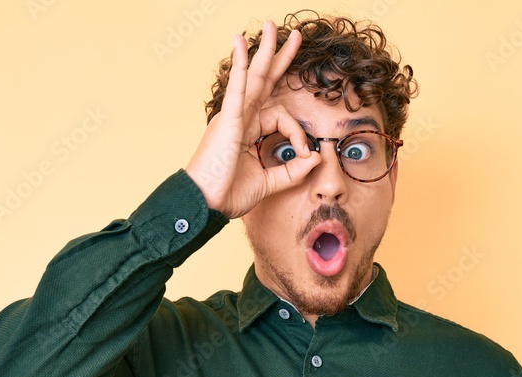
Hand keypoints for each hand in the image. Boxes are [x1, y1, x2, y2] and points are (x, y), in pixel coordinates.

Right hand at [185, 20, 321, 219]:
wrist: (205, 205)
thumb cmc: (227, 194)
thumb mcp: (269, 183)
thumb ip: (292, 172)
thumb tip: (316, 159)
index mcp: (248, 131)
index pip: (281, 117)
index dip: (299, 133)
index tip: (306, 154)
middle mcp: (240, 119)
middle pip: (264, 81)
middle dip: (279, 57)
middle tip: (292, 34)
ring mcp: (232, 117)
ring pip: (253, 77)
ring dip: (264, 51)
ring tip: (271, 27)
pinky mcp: (227, 121)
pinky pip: (236, 88)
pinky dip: (240, 66)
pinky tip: (241, 44)